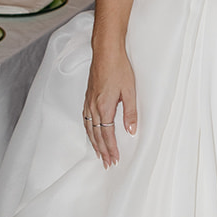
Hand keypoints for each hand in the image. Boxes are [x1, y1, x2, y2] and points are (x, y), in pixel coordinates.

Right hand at [82, 48, 136, 167]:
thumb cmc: (119, 68)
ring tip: (99, 154)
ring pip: (89, 129)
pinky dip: (88, 131)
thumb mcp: (130, 91)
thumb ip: (131, 113)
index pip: (107, 134)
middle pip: (96, 135)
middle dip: (102, 151)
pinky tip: (91, 134)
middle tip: (107, 164)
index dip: (111, 149)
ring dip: (94, 143)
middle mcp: (93, 107)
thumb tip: (132, 131)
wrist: (106, 52)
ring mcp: (88, 102)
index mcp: (104, 107)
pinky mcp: (87, 97)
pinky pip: (85, 119)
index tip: (114, 159)